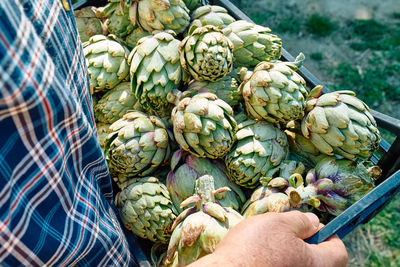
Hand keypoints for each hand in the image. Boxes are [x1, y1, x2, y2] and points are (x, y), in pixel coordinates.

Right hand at [190, 211, 347, 266]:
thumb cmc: (254, 248)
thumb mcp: (280, 223)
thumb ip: (301, 221)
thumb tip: (314, 222)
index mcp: (317, 264)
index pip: (338, 250)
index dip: (329, 234)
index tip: (314, 225)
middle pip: (317, 258)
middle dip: (304, 241)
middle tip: (285, 230)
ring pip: (297, 262)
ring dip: (287, 249)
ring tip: (266, 241)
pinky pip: (282, 266)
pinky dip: (275, 259)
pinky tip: (258, 252)